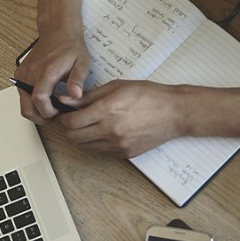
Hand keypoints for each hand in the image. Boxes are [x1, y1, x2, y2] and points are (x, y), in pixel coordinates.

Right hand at [15, 27, 88, 122]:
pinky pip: (22, 95)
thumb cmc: (69, 47)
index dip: (48, 112)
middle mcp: (31, 73)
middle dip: (40, 117)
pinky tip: (45, 97)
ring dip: (36, 110)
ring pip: (23, 104)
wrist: (57, 32)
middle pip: (27, 107)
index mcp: (47, 71)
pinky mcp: (20, 75)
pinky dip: (31, 101)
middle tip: (54, 115)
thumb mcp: (82, 63)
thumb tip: (76, 95)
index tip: (59, 111)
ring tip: (51, 106)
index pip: (39, 99)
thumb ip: (77, 80)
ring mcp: (23, 74)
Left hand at [55, 80, 184, 157]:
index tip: (66, 113)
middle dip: (69, 129)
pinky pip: (102, 151)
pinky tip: (105, 132)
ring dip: (82, 138)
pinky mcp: (126, 153)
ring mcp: (119, 144)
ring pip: (86, 147)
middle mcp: (111, 130)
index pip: (71, 122)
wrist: (175, 112)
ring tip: (89, 126)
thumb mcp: (116, 87)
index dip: (64, 118)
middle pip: (74, 138)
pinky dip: (98, 143)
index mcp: (107, 111)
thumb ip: (88, 96)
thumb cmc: (148, 95)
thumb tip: (65, 100)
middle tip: (74, 121)